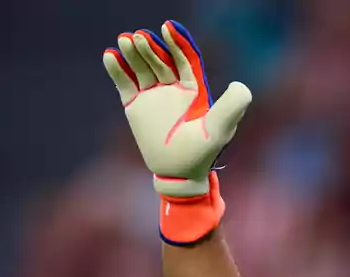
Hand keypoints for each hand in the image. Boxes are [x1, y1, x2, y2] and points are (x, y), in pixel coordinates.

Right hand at [102, 21, 250, 198]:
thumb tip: (239, 84)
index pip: (185, 59)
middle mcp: (173, 88)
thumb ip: (233, 106)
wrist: (178, 174)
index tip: (168, 28)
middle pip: (160, 60)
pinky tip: (110, 56)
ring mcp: (153, 95)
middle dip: (151, 47)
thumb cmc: (202, 153)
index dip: (178, 42)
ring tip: (125, 41)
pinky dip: (117, 69)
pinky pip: (124, 82)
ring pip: (142, 67)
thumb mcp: (220, 129)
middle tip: (139, 37)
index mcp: (194, 89)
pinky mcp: (135, 105)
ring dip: (133, 53)